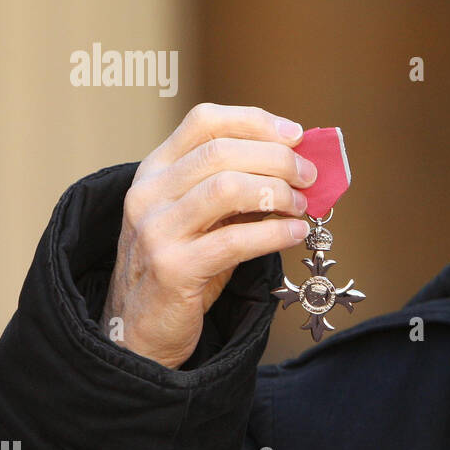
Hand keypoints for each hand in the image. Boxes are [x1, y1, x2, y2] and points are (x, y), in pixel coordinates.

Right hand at [101, 103, 317, 368]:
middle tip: (309, 176)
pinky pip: (234, 241)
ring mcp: (156, 230)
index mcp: (155, 170)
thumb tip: (299, 167)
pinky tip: (296, 234)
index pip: (205, 121)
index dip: (255, 121)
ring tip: (302, 207)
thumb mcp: (204, 218)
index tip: (296, 134)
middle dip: (277, 159)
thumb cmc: (184, 267)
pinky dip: (274, 233)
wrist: (140, 329)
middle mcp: (149, 193)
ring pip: (227, 189)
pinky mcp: (172, 268)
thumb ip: (239, 188)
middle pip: (221, 152)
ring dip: (277, 193)